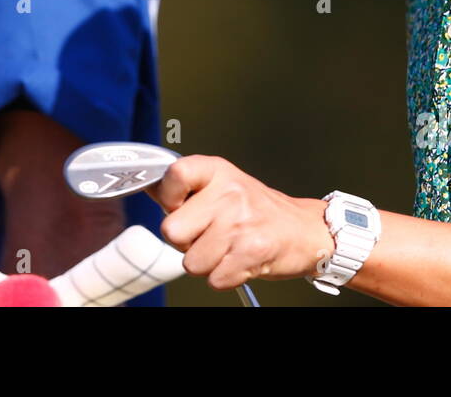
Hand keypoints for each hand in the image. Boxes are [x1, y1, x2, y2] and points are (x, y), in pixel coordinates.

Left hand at [148, 155, 333, 291]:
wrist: (305, 230)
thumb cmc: (258, 210)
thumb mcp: (223, 185)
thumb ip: (185, 187)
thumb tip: (146, 183)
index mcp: (217, 170)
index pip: (174, 174)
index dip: (168, 196)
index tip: (178, 203)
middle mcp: (229, 193)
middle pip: (172, 231)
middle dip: (186, 242)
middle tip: (209, 234)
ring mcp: (240, 223)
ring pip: (191, 262)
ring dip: (207, 263)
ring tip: (228, 248)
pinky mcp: (251, 252)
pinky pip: (214, 279)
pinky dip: (224, 277)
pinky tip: (239, 261)